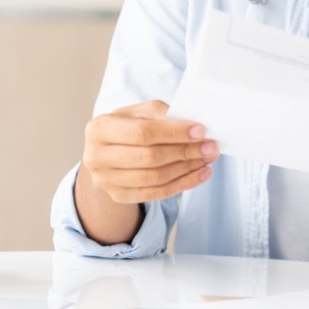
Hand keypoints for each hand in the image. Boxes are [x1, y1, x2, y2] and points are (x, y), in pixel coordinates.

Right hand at [81, 100, 217, 204]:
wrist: (106, 153)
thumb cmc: (126, 127)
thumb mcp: (137, 112)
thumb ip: (160, 113)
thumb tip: (191, 123)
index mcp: (99, 129)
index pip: (142, 133)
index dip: (173, 133)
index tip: (200, 131)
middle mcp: (97, 157)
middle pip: (149, 157)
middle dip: (185, 152)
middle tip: (211, 147)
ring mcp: (106, 181)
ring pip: (155, 178)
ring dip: (187, 169)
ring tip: (208, 159)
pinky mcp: (118, 196)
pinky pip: (156, 193)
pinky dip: (183, 184)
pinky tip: (200, 174)